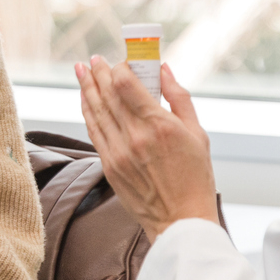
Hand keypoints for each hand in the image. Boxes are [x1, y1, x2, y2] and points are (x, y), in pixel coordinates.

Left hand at [76, 58, 220, 239]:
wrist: (180, 220)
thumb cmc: (195, 177)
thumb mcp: (198, 134)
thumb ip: (179, 98)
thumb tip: (164, 70)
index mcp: (159, 125)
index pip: (126, 86)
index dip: (118, 69)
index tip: (118, 61)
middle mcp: (135, 137)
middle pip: (108, 95)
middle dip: (98, 74)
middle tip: (93, 59)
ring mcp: (118, 152)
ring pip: (96, 112)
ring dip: (87, 88)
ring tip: (81, 70)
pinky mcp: (109, 166)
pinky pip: (94, 132)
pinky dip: (88, 112)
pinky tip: (85, 100)